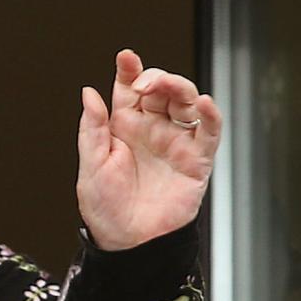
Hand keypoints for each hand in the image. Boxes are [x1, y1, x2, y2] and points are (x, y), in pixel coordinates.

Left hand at [76, 49, 222, 250]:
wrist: (130, 243)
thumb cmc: (106, 208)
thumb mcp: (91, 164)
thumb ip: (93, 128)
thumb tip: (89, 92)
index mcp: (123, 128)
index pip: (128, 90)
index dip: (129, 70)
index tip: (125, 57)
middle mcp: (151, 130)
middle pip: (161, 90)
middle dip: (155, 78)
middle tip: (143, 85)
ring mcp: (175, 143)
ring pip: (186, 103)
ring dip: (180, 88)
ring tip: (167, 87)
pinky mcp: (196, 161)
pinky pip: (209, 133)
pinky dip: (211, 115)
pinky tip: (205, 103)